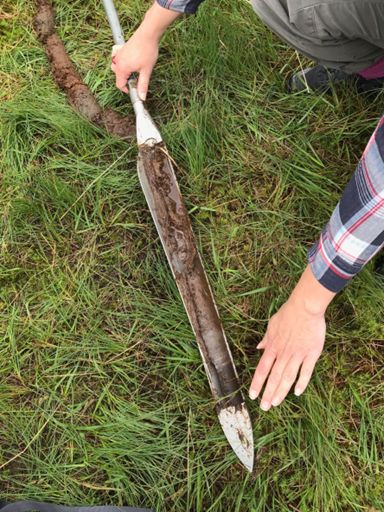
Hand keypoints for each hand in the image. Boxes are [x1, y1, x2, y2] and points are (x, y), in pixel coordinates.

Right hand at [111, 29, 158, 98]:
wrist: (148, 34)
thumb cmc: (147, 51)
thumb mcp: (146, 71)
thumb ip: (143, 85)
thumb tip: (142, 97)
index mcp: (122, 69)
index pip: (119, 84)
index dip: (127, 89)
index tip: (134, 89)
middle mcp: (117, 61)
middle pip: (117, 77)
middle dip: (126, 80)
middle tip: (137, 78)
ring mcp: (118, 54)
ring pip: (116, 67)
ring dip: (123, 71)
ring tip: (134, 70)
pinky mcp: (120, 48)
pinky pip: (115, 57)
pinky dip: (119, 61)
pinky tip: (127, 60)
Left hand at [249, 265, 334, 409]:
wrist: (305, 307)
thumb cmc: (288, 314)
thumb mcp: (272, 325)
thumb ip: (266, 339)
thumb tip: (259, 347)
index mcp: (273, 347)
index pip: (262, 369)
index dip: (257, 383)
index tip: (252, 395)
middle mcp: (283, 353)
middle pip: (274, 377)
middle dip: (268, 393)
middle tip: (264, 407)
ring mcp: (298, 354)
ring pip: (287, 377)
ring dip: (281, 391)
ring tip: (275, 403)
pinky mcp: (311, 353)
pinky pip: (306, 371)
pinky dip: (301, 383)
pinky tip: (297, 393)